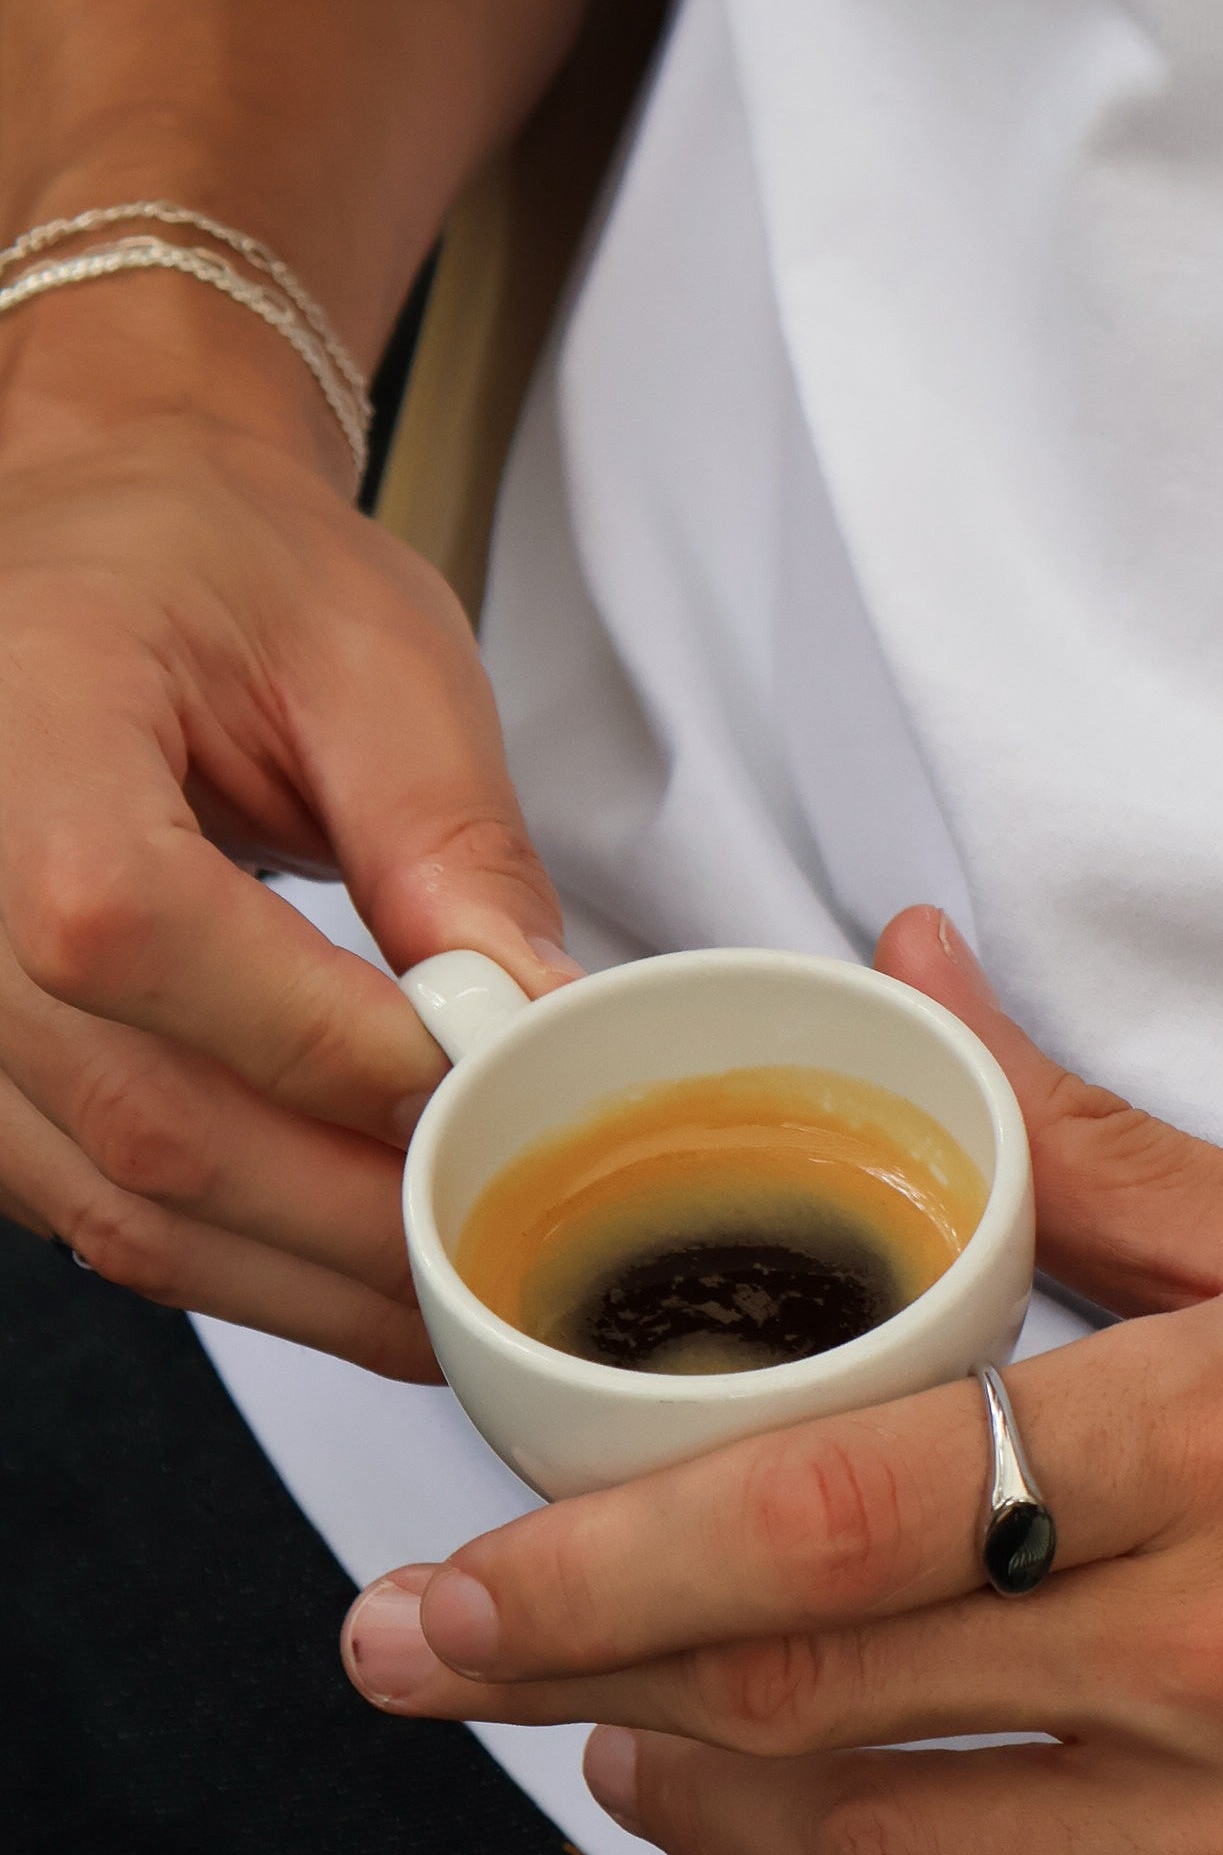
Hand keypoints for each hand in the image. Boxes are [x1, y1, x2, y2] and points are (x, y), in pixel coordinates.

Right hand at [0, 315, 573, 1373]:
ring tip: (458, 1303)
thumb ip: (451, 844)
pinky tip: (362, 1276)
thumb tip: (539, 1023)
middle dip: (354, 1214)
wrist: (107, 552)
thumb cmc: (220, 574)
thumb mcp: (373, 657)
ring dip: (306, 1281)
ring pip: (114, 1204)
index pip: (139, 935)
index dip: (329, 1046)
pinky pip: (97, 1213)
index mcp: (22, 733)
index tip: (490, 1094)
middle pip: (135, 1111)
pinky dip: (243, 1262)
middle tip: (512, 1254)